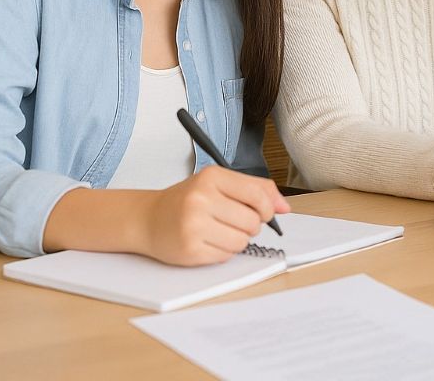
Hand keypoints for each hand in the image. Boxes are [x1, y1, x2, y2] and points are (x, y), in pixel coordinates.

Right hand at [141, 167, 290, 265]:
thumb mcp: (218, 183)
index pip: (258, 195)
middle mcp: (201, 199)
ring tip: (220, 231)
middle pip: (252, 222)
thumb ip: (255, 189)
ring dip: (238, 240)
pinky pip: (226, 256)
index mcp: (211, 177)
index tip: (263, 212)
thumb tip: (285, 207)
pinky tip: (208, 241)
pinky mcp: (190, 250)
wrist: (147, 219)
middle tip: (233, 221)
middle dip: (250, 226)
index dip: (267, 208)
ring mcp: (193, 226)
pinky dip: (223, 251)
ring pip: (242, 242)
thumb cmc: (187, 200)